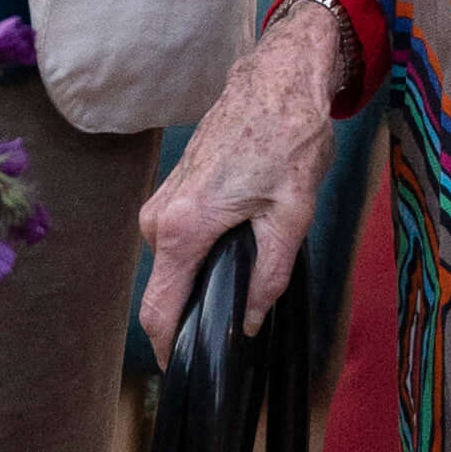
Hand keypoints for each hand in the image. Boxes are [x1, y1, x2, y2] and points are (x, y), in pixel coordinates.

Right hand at [138, 0, 351, 360]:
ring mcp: (161, 202)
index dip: (170, 350)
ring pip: (174, 266)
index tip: (188, 372)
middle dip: (195, 313)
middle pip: (165, 292)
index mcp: (184, 229)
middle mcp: (159, 219)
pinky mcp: (172, 191)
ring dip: (202, 279)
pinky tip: (238, 243)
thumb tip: (247, 321)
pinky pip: (178, 242)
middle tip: (241, 320)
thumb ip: (268, 277)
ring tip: (248, 270)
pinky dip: (201, 255)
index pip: (158, 311)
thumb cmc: (288, 139)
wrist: (277, 78)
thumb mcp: (292, 216)